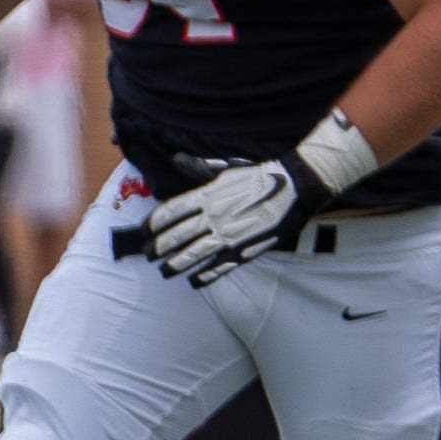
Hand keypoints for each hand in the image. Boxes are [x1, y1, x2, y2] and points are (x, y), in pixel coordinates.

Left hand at [146, 148, 328, 285]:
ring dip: (175, 265)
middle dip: (158, 248)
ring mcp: (229, 236)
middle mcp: (215, 217)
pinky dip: (204, 277)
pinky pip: (219, 268)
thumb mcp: (226, 170)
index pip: (170, 212)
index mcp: (208, 196)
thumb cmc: (260, 177)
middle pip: (176, 236)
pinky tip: (194, 281)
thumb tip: (177, 158)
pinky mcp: (245, 250)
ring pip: (193, 254)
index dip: (153, 224)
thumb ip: (199, 169)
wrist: (296, 188)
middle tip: (149, 254)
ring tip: (164, 272)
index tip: (144, 231)